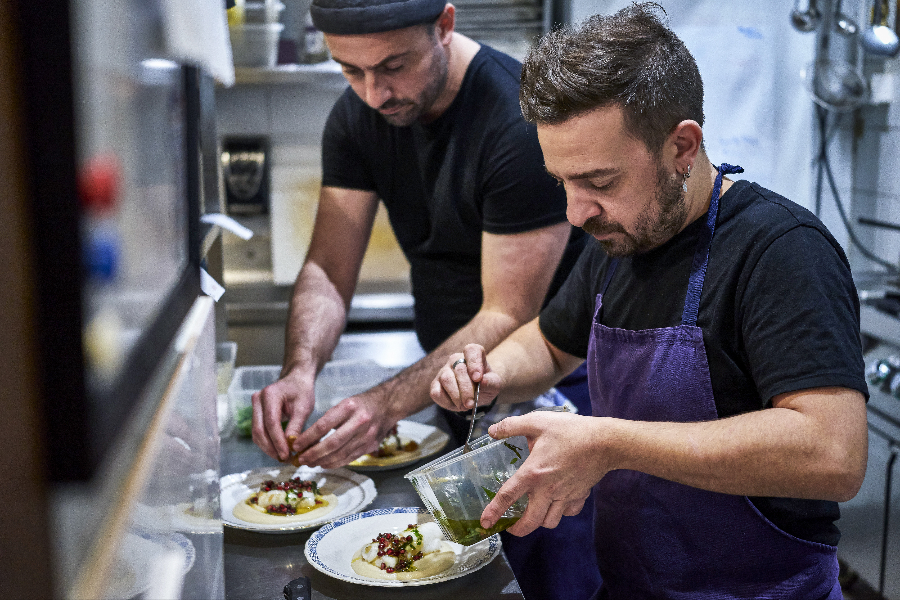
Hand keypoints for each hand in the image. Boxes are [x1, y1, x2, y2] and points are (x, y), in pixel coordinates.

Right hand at [251, 370, 314, 461]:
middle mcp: (258, 399)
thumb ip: (297, 425)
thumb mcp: (304, 407)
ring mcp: (254, 406)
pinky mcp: (255, 413)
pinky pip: (258, 431)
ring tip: (283, 458)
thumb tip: (291, 446)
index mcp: (270, 395)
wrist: (295, 380)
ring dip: (268, 448)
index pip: (271, 422)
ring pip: (257, 433)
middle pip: (260, 430)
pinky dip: (267, 443)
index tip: (286, 454)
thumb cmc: (302, 391)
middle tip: (284, 459)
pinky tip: (278, 450)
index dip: (277, 441)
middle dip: (271, 448)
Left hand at [286, 388, 399, 468]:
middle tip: (300, 459)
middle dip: (313, 454)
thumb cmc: (361, 404)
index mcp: (349, 407)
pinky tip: (324, 463)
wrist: (387, 406)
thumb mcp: (344, 403)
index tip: (296, 445)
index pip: (324, 426)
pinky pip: (349, 459)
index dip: (308, 438)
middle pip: (332, 443)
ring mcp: (366, 436)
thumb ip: (329, 419)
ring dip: (322, 461)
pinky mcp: (370, 446)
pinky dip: (334, 463)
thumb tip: (307, 439)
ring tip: (310, 463)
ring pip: (340, 454)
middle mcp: (359, 422)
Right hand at [430, 344, 502, 411]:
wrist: (477, 394)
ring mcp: (444, 371)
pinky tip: (456, 404)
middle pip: (459, 370)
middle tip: (471, 403)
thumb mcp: (494, 384)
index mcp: (472, 354)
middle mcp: (456, 360)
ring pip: (446, 380)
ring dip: (457, 396)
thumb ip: (491, 382)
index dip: (474, 363)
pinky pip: (437, 392)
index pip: (471, 350)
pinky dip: (447, 402)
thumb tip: (482, 381)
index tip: (478, 379)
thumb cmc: (486, 385)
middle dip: (466, 389)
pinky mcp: (435, 384)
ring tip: (465, 405)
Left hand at [480, 411, 609, 535]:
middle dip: (518, 530)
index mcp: (533, 472)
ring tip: (534, 513)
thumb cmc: (571, 430)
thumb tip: (493, 430)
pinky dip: (561, 512)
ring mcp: (565, 495)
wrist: (605, 441)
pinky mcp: (580, 495)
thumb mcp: (538, 421)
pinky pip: (568, 513)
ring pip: (550, 522)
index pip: (508, 496)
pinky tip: (557, 502)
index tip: (485, 523)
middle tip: (511, 527)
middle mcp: (548, 489)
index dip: (494, 511)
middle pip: (531, 522)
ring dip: (540, 521)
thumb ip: (512, 426)